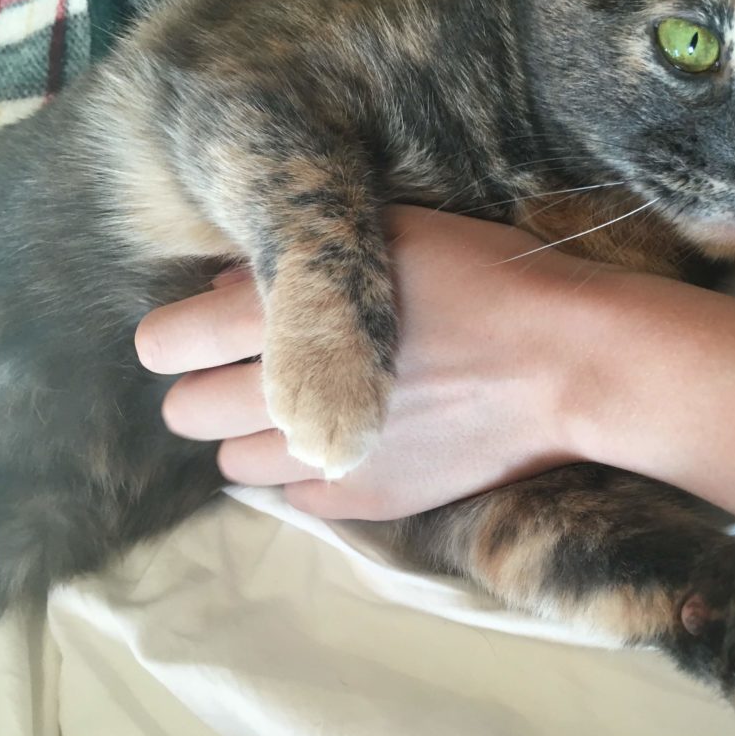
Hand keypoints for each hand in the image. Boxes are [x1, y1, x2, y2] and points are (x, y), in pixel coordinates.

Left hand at [136, 206, 599, 519]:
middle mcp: (288, 393)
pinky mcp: (366, 497)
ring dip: (252, 436)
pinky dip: (308, 472)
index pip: (170, 342)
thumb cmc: (484, 278)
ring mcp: (326, 454)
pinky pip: (296, 499)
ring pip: (234, 462)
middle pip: (185, 412)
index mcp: (285, 317)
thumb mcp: (389, 236)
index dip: (170, 339)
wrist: (565, 361)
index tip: (192, 336)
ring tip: (299, 412)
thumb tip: (228, 284)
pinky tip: (348, 442)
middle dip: (201, 391)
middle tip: (244, 375)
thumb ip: (299, 261)